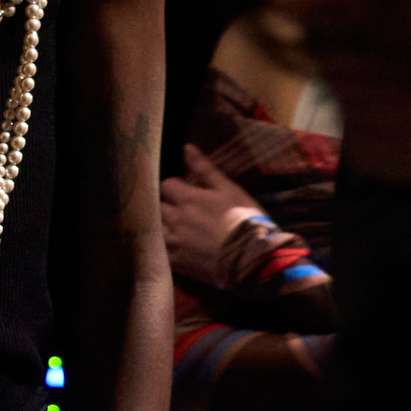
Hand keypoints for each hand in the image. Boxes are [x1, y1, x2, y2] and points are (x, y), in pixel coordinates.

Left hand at [159, 144, 263, 286]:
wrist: (252, 259)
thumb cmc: (245, 219)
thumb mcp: (229, 189)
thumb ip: (204, 169)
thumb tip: (186, 147)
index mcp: (187, 199)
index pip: (166, 185)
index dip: (175, 187)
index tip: (186, 191)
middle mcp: (175, 220)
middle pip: (159, 207)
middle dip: (168, 206)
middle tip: (184, 210)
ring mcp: (174, 243)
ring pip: (157, 229)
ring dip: (165, 226)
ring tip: (181, 229)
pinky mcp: (177, 263)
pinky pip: (162, 251)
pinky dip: (167, 247)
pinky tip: (180, 247)